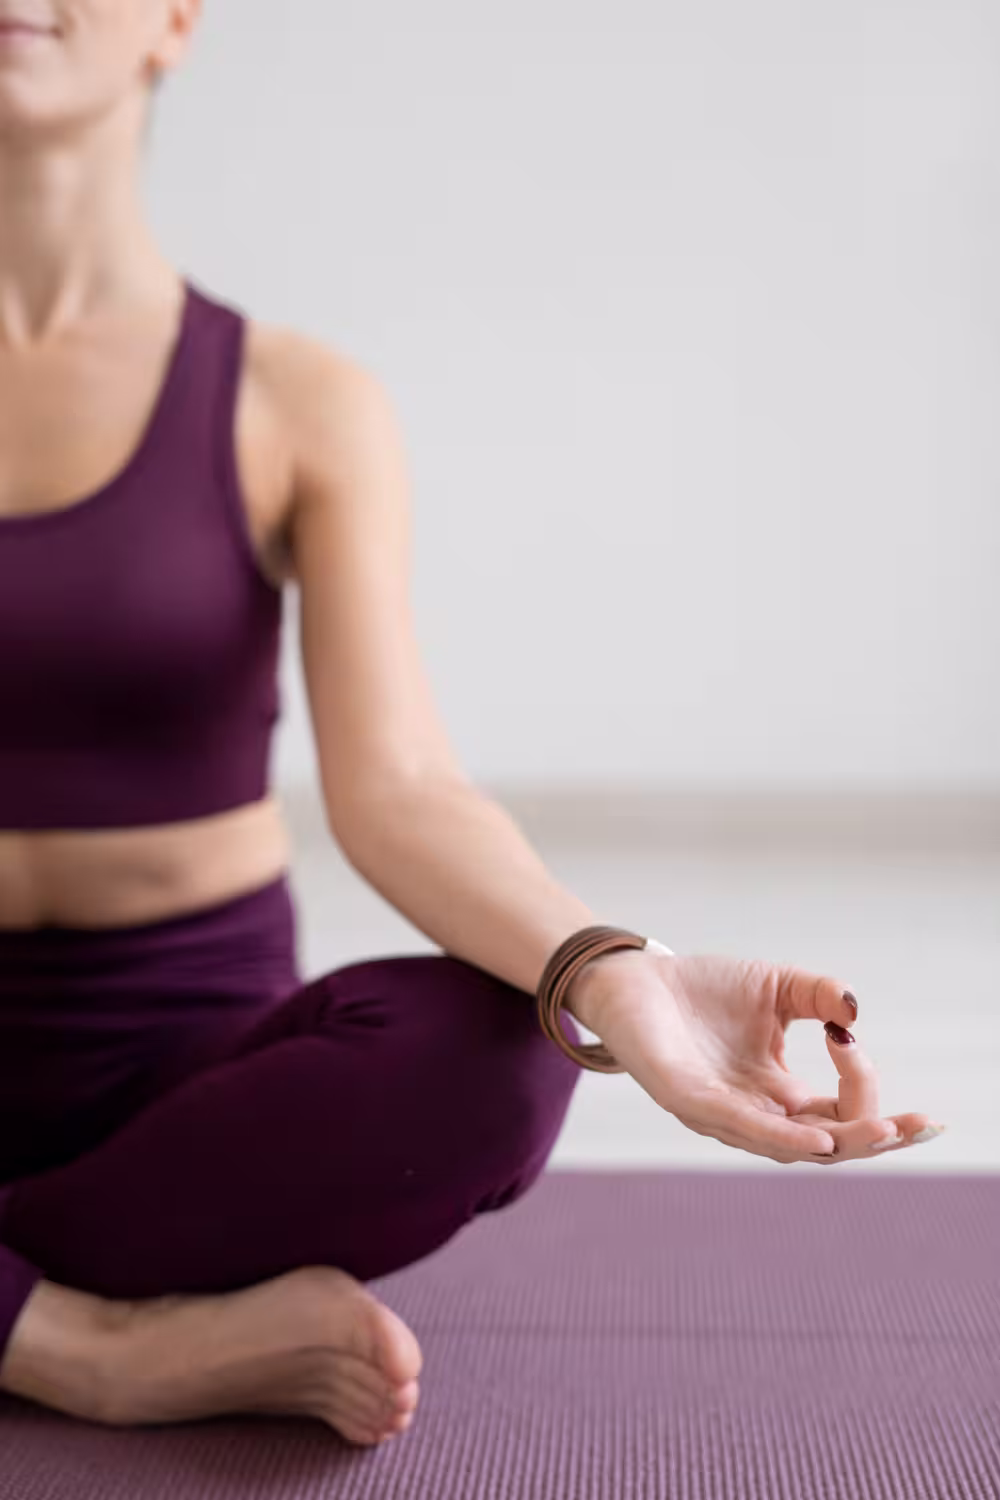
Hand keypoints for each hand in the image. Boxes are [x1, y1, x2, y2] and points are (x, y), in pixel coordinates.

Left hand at [574, 950, 943, 1164]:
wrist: (636, 978)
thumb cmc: (705, 990)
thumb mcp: (776, 987)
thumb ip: (820, 996)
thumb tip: (855, 1011)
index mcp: (778, 1094)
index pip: (838, 1117)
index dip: (864, 1092)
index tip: (848, 1035)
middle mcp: (753, 1113)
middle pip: (825, 1147)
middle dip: (873, 1139)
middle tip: (915, 1126)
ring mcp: (719, 1112)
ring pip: (788, 1148)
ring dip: (838, 1143)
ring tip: (881, 1133)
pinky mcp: (684, 1097)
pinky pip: (737, 1126)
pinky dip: (780, 1136)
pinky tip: (814, 1137)